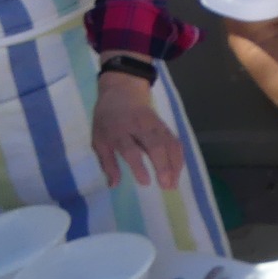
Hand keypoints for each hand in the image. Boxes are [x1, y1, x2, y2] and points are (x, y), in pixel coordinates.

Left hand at [91, 72, 183, 188]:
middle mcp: (138, 126)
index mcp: (118, 130)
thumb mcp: (98, 140)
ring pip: (169, 143)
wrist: (122, 93)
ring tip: (174, 183)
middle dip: (163, 165)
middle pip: (155, 145)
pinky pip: (175, 141)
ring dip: (174, 163)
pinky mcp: (164, 125)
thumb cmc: (107, 120)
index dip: (139, 166)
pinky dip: (179, 157)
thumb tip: (113, 186)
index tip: (146, 182)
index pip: (130, 149)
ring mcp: (154, 125)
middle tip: (167, 186)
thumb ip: (107, 163)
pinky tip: (178, 171)